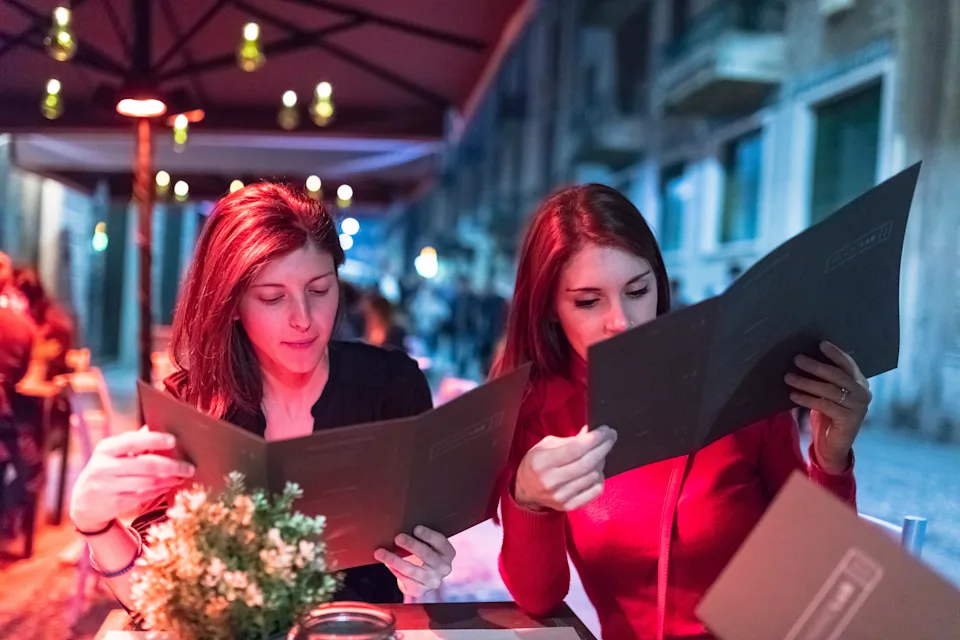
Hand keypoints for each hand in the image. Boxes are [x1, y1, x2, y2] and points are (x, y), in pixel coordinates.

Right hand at [69, 427, 195, 531]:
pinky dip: (160, 490)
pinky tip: (169, 485)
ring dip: (170, 479)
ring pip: (148, 482)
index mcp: (106, 449)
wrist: (83, 502)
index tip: (174, 440)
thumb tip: (159, 424)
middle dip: (172, 466)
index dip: (155, 440)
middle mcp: (104, 467)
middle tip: (189, 467)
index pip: (133, 441)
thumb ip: (134, 441)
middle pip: (146, 465)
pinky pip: (144, 496)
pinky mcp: (114, 504)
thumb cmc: (106, 469)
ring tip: (182, 476)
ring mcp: (108, 487)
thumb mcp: (113, 452)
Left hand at [375, 526, 455, 597]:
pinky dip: (394, 570)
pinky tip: (386, 563)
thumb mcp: (430, 545)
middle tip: (398, 538)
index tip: (416, 528)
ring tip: (381, 552)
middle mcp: (443, 568)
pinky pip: (405, 580)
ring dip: (395, 560)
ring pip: (412, 570)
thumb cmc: (426, 554)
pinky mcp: (420, 590)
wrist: (425, 578)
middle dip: (412, 545)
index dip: (429, 535)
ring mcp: (432, 581)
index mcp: (448, 553)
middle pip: (427, 555)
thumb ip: (422, 537)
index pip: (440, 542)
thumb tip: (404, 524)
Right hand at [514, 425, 616, 511]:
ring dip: (601, 461)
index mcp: (543, 462)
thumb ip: (569, 440)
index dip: (594, 438)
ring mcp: (561, 496)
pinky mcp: (570, 507)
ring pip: (593, 476)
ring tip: (600, 453)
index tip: (605, 430)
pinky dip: (600, 478)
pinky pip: (595, 491)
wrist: (525, 492)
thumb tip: (591, 433)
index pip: (576, 449)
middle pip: (588, 463)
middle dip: (604, 447)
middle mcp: (551, 481)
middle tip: (611, 436)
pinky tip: (596, 471)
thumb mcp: (545, 446)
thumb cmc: (536, 464)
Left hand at [785, 341, 871, 472]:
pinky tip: (792, 395)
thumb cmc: (827, 414)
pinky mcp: (849, 420)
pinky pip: (824, 405)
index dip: (835, 353)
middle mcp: (863, 393)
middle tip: (797, 358)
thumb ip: (824, 379)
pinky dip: (807, 399)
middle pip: (837, 375)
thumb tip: (803, 357)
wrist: (833, 446)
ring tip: (788, 376)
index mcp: (860, 383)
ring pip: (829, 390)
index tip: (820, 344)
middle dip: (815, 366)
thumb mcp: (826, 394)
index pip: (848, 364)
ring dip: (806, 382)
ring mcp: (858, 408)